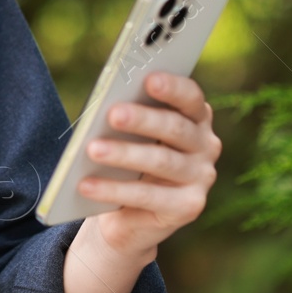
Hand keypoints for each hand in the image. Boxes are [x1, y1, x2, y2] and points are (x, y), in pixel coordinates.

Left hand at [77, 71, 220, 257]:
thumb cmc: (129, 159)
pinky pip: (148, 196)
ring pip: (161, 161)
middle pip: (175, 128)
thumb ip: (127, 119)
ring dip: (124, 154)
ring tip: (92, 149)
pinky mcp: (189, 207)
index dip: (172, 87)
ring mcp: (201, 177)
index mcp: (195, 117)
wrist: (129, 213)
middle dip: (142, 119)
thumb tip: (106, 108)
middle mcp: (205, 145)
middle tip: (113, 114)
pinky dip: (113, 189)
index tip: (149, 79)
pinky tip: (86, 185)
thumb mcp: (130, 136)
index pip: (190, 97)